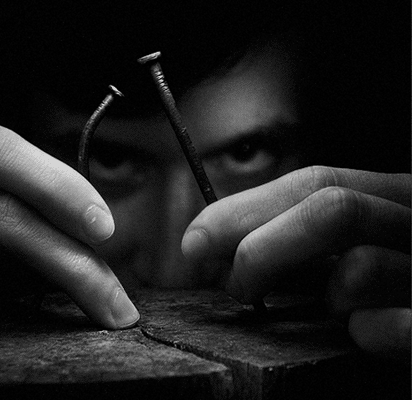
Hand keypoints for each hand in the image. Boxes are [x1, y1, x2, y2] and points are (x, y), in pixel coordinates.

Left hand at [182, 166, 409, 358]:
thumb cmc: (397, 287)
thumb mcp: (356, 246)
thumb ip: (303, 238)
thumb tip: (219, 241)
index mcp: (398, 197)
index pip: (311, 182)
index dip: (245, 208)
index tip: (197, 239)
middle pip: (331, 209)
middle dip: (262, 248)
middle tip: (239, 286)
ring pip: (361, 266)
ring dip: (323, 293)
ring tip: (330, 309)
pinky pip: (398, 327)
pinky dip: (368, 332)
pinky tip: (363, 333)